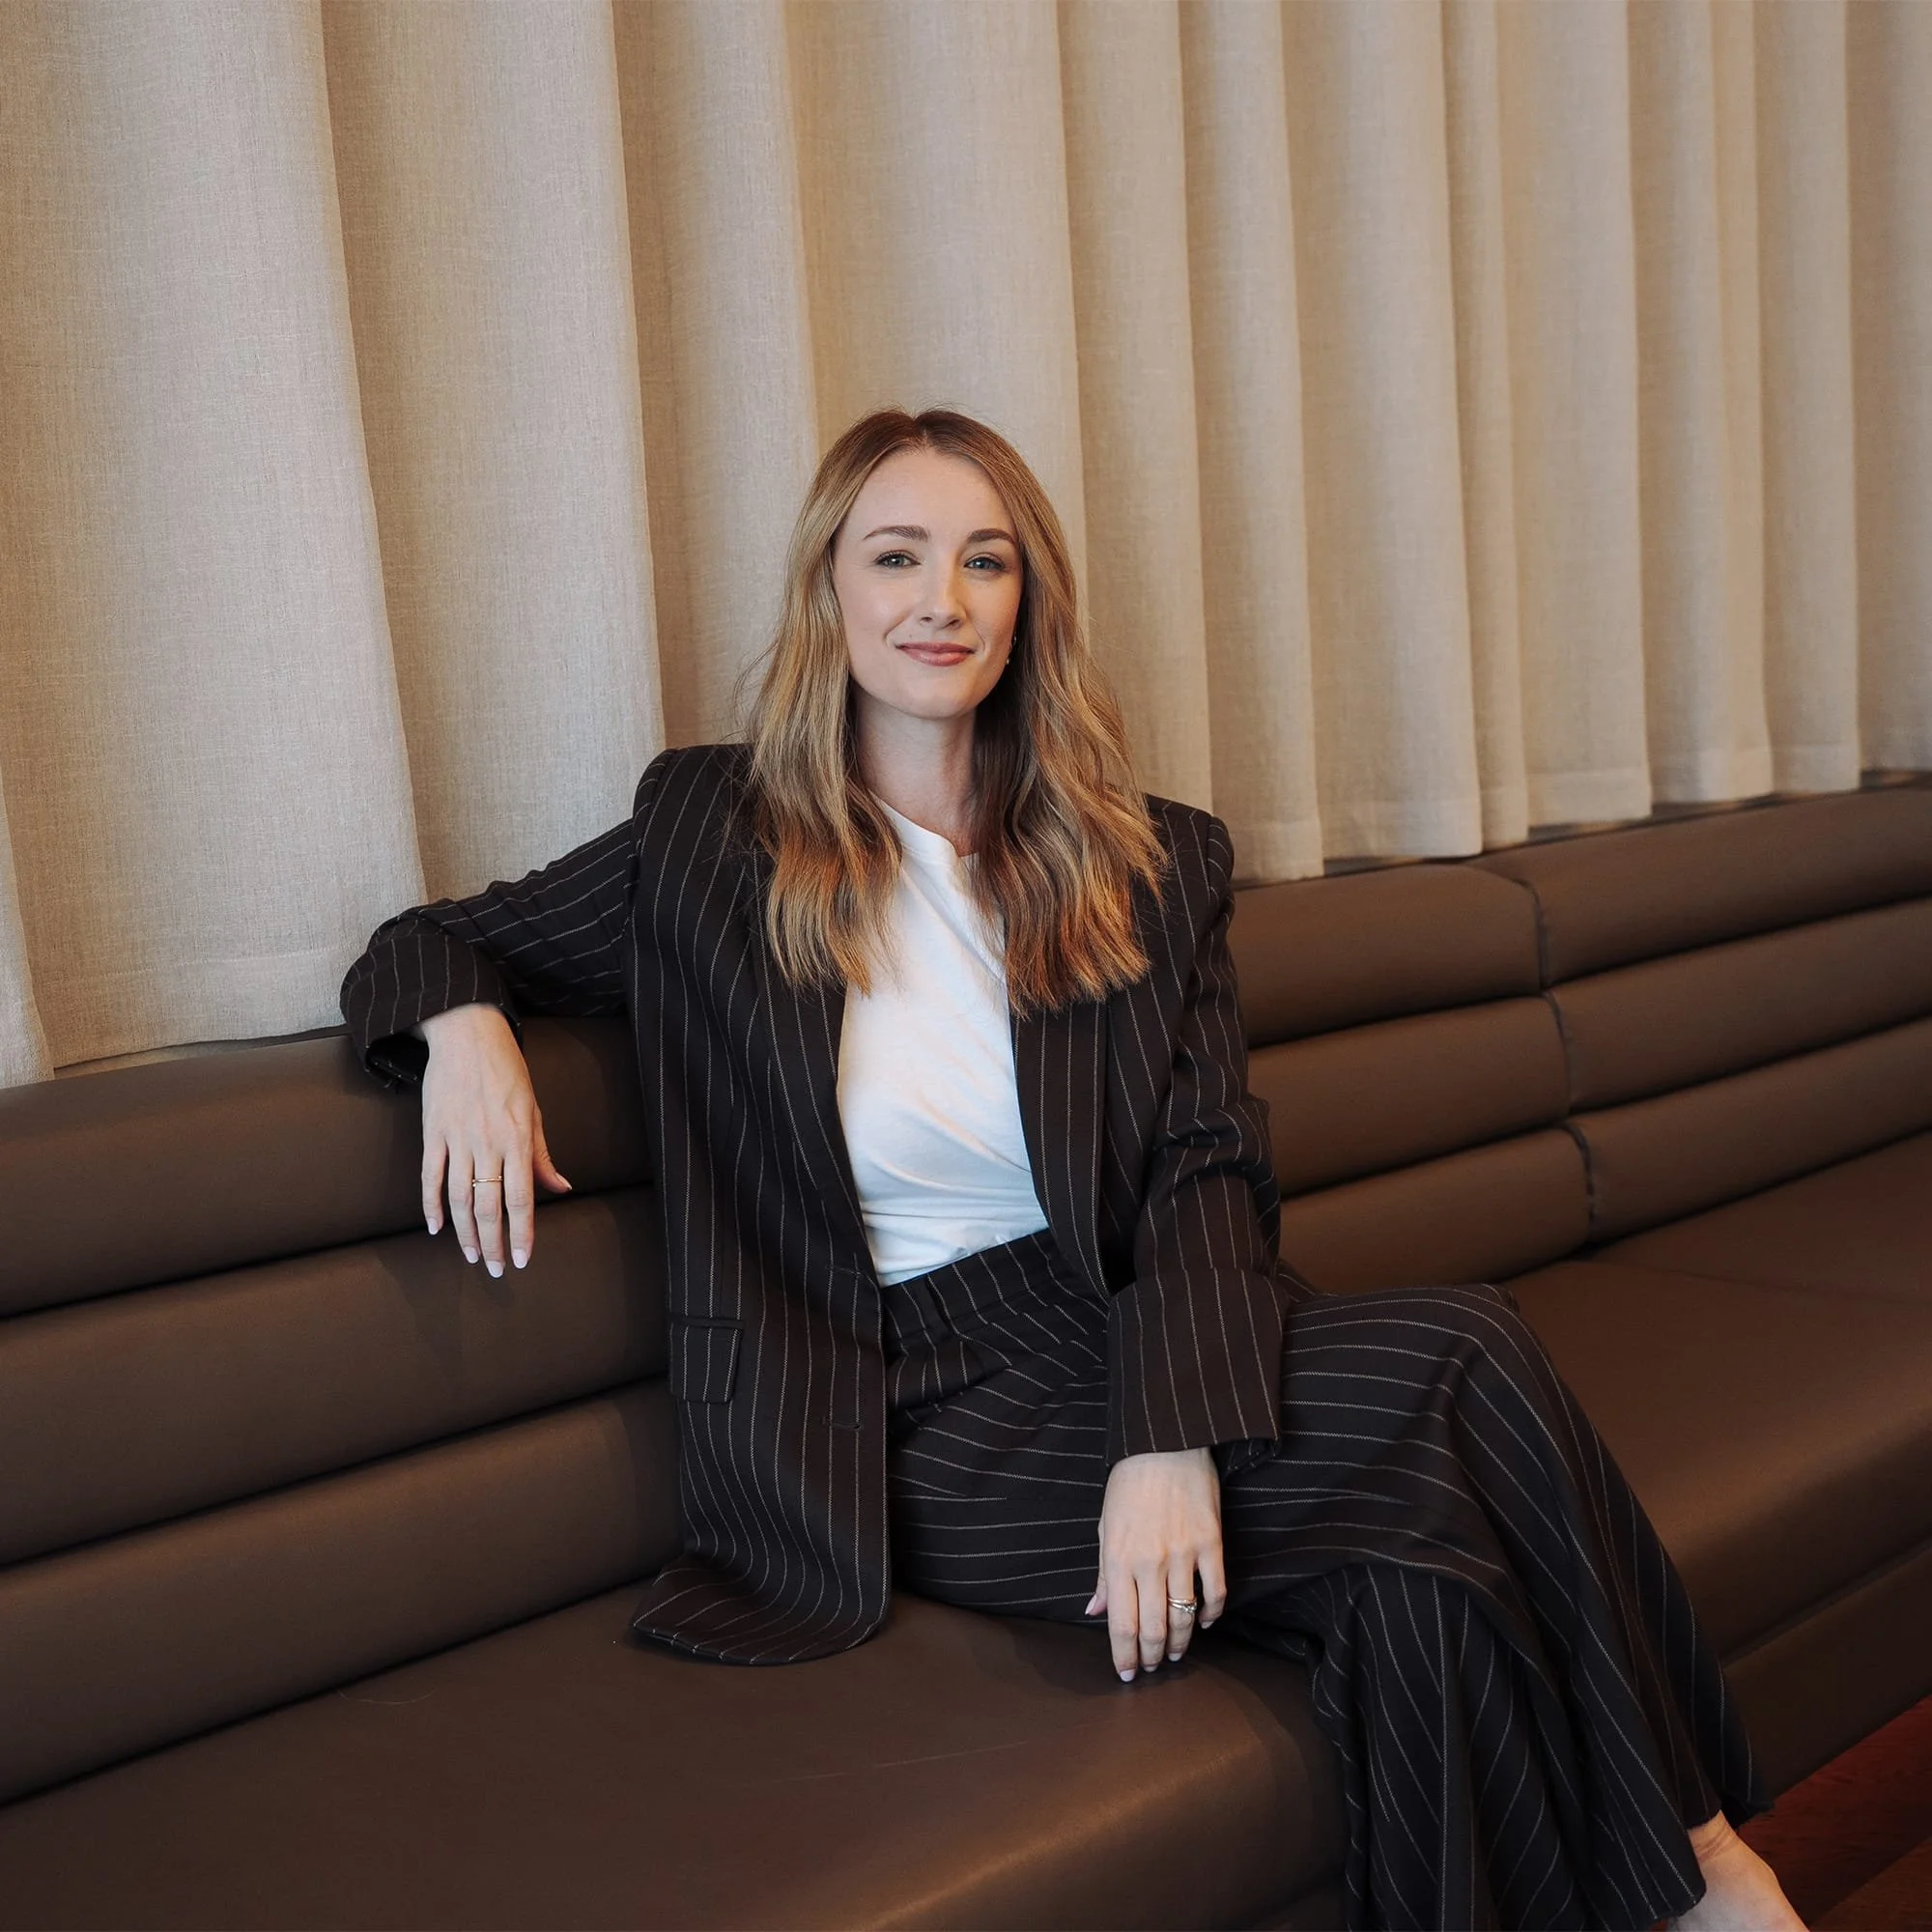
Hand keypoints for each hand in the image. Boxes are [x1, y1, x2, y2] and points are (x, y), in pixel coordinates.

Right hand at [416, 1003, 571, 1272]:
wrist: (466, 1035)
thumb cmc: (507, 1072)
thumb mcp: (534, 1110)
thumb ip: (543, 1155)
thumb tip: (561, 1189)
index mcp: (518, 1139)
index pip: (522, 1198)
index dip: (522, 1233)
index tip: (523, 1259)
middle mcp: (488, 1144)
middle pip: (489, 1206)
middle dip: (494, 1243)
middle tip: (498, 1270)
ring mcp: (457, 1139)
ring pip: (460, 1198)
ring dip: (465, 1232)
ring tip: (473, 1256)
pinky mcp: (433, 1132)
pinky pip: (430, 1177)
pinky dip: (432, 1205)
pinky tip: (437, 1228)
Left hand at [1085, 1446, 1226, 1680]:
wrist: (1164, 1443)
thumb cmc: (1129, 1483)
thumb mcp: (1105, 1524)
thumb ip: (1103, 1573)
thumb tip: (1095, 1611)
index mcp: (1119, 1558)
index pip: (1121, 1624)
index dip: (1124, 1655)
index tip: (1127, 1673)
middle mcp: (1150, 1561)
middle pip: (1153, 1628)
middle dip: (1152, 1656)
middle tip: (1152, 1666)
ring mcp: (1184, 1553)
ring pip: (1185, 1617)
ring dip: (1181, 1643)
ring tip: (1176, 1653)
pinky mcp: (1212, 1543)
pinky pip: (1215, 1592)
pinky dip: (1211, 1614)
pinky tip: (1205, 1622)